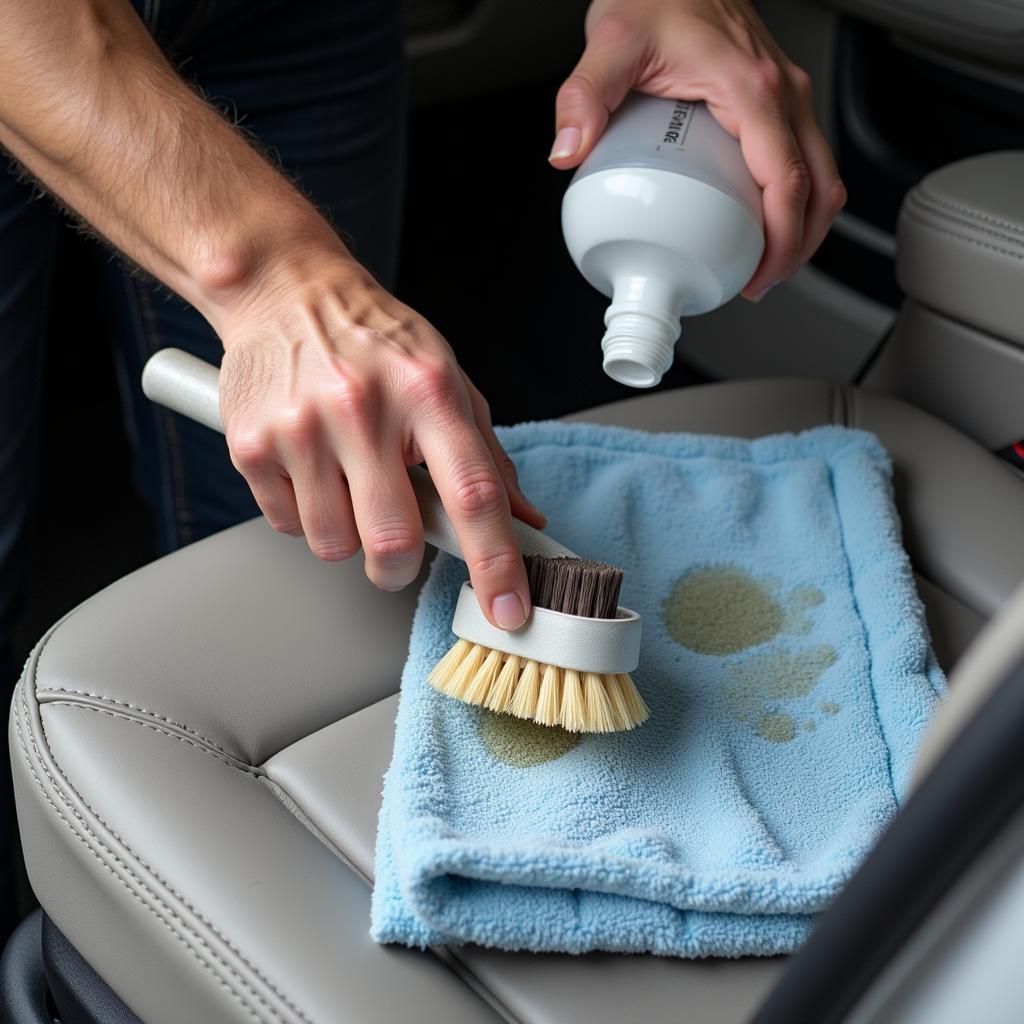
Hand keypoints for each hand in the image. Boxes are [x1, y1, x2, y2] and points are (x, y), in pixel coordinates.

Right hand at [215, 246, 545, 629]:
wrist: (285, 292)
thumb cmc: (375, 341)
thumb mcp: (448, 380)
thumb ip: (487, 457)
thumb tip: (524, 522)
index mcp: (428, 392)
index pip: (473, 493)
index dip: (496, 563)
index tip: (508, 612)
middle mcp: (363, 408)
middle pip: (394, 540)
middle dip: (401, 566)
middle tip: (400, 546)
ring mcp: (302, 427)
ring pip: (335, 545)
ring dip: (349, 536)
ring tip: (348, 483)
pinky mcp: (252, 445)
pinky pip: (288, 525)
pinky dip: (306, 514)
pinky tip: (312, 468)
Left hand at [549, 0, 846, 299]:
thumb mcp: (610, 42)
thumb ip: (583, 97)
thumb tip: (568, 150)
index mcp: (752, 88)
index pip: (787, 180)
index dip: (780, 240)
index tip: (757, 275)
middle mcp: (781, 92)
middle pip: (818, 187)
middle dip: (797, 247)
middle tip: (758, 282)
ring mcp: (785, 94)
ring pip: (821, 174)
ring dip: (802, 226)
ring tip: (763, 262)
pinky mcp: (777, 97)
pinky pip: (802, 156)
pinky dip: (793, 197)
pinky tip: (758, 218)